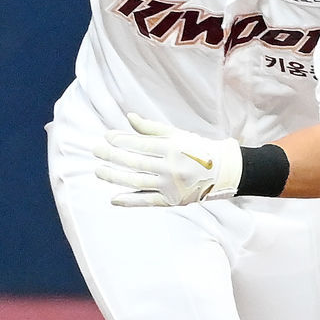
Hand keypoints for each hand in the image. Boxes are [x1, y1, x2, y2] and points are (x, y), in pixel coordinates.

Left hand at [93, 114, 242, 206]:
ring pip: (137, 182)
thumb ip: (152, 128)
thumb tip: (129, 118)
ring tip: (98, 171)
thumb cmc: (197, 149)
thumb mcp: (178, 135)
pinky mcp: (172, 200)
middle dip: (113, 156)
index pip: (142, 145)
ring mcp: (171, 185)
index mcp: (173, 148)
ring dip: (115, 177)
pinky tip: (114, 198)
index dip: (122, 140)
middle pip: (136, 163)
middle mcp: (171, 167)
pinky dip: (130, 201)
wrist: (224, 171)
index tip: (106, 137)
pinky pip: (147, 201)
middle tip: (95, 150)